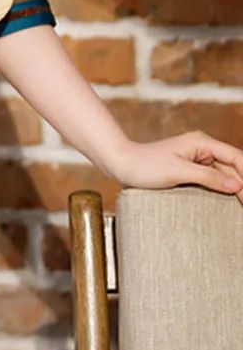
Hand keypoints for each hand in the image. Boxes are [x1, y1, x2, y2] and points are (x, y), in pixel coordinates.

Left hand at [112, 132, 242, 202]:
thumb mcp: (178, 172)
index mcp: (203, 143)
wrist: (120, 164)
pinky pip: (212, 180)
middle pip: (233, 167)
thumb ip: (209, 178)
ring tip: (241, 206)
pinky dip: (221, 190)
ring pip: (224, 174)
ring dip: (235, 188)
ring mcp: (196, 159)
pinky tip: (228, 202)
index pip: (236, 157)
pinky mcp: (189, 170)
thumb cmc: (145, 166)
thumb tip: (237, 185)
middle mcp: (203, 148)